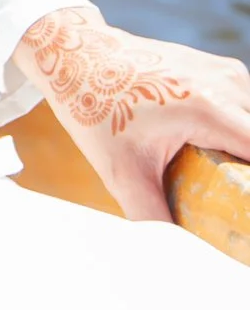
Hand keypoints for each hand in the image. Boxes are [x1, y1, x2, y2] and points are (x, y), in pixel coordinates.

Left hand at [16, 4, 249, 221]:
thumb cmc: (96, 108)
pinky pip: (241, 108)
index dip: (249, 183)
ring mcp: (226, 72)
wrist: (76, 54)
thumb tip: (173, 254)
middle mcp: (228, 84)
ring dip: (239, 151)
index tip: (238, 204)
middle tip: (221, 195)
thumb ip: (153, 216)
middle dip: (242, 171)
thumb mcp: (122, 172)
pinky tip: (205, 147)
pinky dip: (232, 129)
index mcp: (211, 109)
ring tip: (209, 172)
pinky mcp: (220, 69)